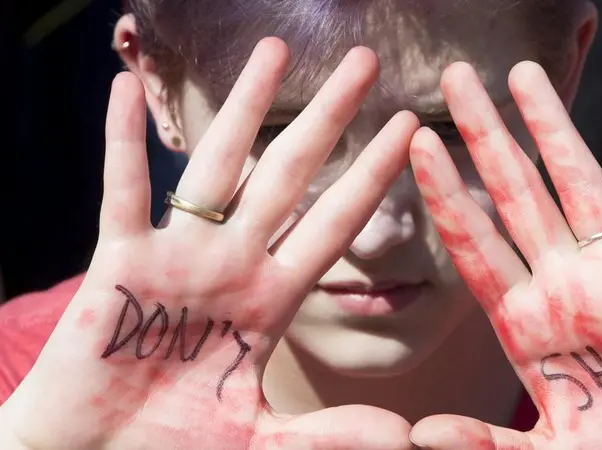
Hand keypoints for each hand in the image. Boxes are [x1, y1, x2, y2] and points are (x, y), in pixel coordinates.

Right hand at [0, 39, 416, 449]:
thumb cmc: (174, 449)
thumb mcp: (262, 442)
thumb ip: (328, 435)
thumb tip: (404, 437)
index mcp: (272, 300)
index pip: (336, 223)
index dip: (372, 174)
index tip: (408, 127)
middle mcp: (233, 265)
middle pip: (291, 175)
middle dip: (329, 117)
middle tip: (364, 59)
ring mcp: (178, 259)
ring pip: (219, 168)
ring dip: (244, 108)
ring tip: (272, 49)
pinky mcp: (119, 267)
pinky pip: (122, 195)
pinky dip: (121, 145)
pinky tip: (123, 89)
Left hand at [408, 62, 601, 448]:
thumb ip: (485, 443)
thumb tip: (419, 435)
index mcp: (527, 325)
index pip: (476, 246)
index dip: (447, 195)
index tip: (416, 143)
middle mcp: (567, 291)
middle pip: (518, 198)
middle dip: (486, 138)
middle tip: (455, 78)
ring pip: (583, 193)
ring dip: (557, 134)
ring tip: (528, 77)